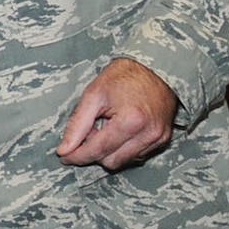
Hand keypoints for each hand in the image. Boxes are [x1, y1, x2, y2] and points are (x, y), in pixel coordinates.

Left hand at [57, 58, 177, 170]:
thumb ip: (77, 124)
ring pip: (123, 161)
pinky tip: (118, 130)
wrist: (156, 68)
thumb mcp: (93, 94)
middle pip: (111, 161)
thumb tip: (64, 149)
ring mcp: (158, 138)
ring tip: (104, 127)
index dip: (78, 156)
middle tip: (88, 131)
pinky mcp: (163, 140)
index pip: (98, 150)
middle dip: (94, 151)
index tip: (65, 156)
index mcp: (131, 121)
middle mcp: (148, 134)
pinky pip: (136, 155)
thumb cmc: (124, 76)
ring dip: (108, 151)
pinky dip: (122, 148)